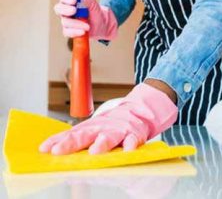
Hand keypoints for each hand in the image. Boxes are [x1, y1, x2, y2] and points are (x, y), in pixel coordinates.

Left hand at [39, 83, 177, 154]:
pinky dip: (131, 144)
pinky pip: (133, 139)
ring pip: (110, 136)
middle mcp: (102, 128)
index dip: (58, 141)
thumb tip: (45, 147)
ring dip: (102, 143)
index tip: (45, 149)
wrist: (135, 112)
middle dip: (72, 142)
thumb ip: (71, 138)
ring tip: (94, 150)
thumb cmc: (108, 125)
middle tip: (59, 150)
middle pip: (86, 134)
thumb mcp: (89, 128)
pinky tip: (128, 150)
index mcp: (90, 127)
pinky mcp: (133, 134)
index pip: (71, 134)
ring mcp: (118, 130)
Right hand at [54, 0, 117, 39]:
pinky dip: (75, 32)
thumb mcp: (95, 6)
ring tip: (88, 26)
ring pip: (65, 22)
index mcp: (71, 1)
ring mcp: (66, 21)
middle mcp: (66, 11)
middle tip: (74, 10)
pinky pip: (67, 32)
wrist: (101, 26)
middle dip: (66, 9)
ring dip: (76, 24)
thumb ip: (89, 0)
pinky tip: (83, 32)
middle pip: (58, 9)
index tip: (74, 1)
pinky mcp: (69, 31)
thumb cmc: (96, 14)